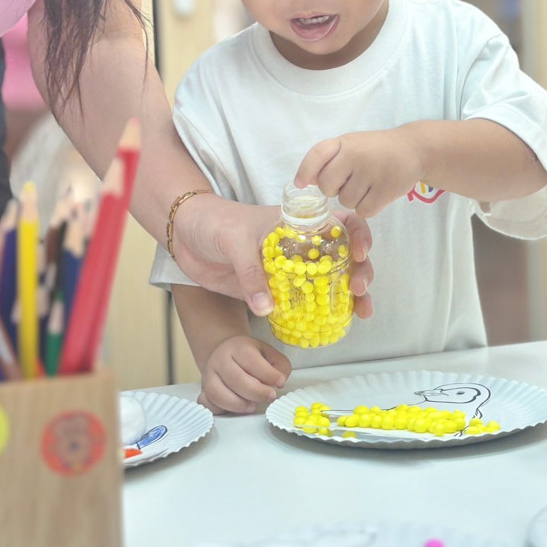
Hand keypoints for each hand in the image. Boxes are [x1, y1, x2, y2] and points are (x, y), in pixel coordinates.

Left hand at [172, 195, 373, 318]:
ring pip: (328, 282)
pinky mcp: (272, 290)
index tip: (360, 253)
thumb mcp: (234, 240)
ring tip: (359, 311)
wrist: (185, 235)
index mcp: (296, 224)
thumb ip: (250, 272)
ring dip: (349, 296)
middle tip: (360, 290)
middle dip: (361, 271)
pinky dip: (318, 315)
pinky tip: (332, 324)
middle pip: (343, 256)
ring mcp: (288, 270)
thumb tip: (266, 307)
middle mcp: (300, 246)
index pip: (339, 221)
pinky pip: (301, 303)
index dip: (358, 234)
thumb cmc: (213, 222)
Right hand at [197, 335, 291, 413]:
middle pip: (235, 378)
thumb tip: (280, 381)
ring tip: (252, 406)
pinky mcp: (203, 390)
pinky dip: (220, 409)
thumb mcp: (269, 353)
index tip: (279, 382)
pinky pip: (207, 403)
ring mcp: (208, 375)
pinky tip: (236, 408)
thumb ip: (280, 365)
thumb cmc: (251, 356)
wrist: (225, 353)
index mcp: (238, 347)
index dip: (268, 374)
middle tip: (270, 397)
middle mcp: (220, 360)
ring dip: (238, 404)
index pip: (251, 360)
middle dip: (256, 392)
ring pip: (217, 393)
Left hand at [295, 130, 421, 217]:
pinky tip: (377, 194)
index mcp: (344, 143)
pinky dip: (368, 207)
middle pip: (327, 187)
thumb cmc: (377, 150)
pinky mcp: (385, 190)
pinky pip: (363, 211)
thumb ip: (330, 159)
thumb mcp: (352, 144)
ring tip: (369, 184)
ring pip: (346, 201)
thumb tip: (306, 181)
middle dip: (335, 189)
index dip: (305, 171)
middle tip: (350, 182)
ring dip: (355, 199)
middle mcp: (355, 155)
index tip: (300, 184)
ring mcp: (371, 172)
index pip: (317, 155)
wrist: (414, 149)